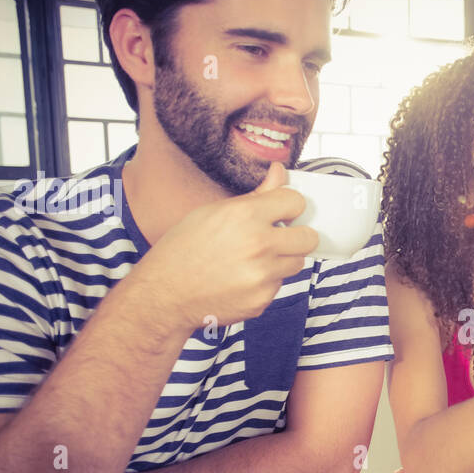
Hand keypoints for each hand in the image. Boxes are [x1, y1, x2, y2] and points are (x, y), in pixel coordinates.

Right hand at [130, 162, 319, 332]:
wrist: (165, 294)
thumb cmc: (183, 249)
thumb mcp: (213, 212)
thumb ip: (256, 195)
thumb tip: (280, 172)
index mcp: (245, 216)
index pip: (296, 202)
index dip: (288, 206)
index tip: (281, 212)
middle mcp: (258, 245)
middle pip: (308, 238)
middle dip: (296, 236)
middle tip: (277, 238)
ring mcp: (262, 276)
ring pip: (296, 263)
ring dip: (281, 260)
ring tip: (252, 259)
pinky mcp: (262, 300)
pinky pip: (278, 286)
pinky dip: (265, 282)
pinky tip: (240, 279)